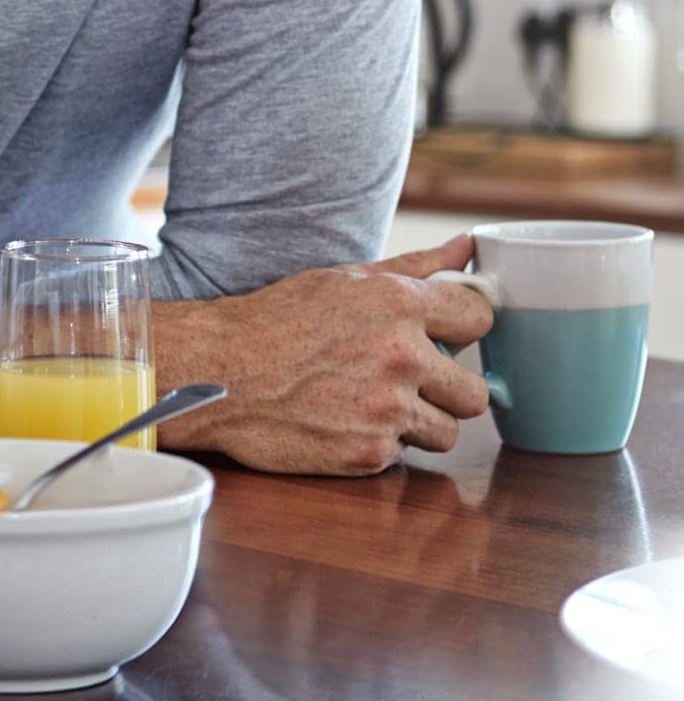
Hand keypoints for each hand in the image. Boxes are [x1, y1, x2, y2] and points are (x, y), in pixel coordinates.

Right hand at [156, 234, 493, 474]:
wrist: (219, 370)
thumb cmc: (278, 319)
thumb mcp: (344, 280)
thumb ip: (416, 266)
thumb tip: (468, 246)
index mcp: (398, 303)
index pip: (480, 318)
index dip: (461, 329)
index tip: (441, 336)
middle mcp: (402, 355)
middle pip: (475, 391)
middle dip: (445, 388)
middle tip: (403, 380)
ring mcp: (388, 408)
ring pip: (448, 431)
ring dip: (418, 422)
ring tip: (371, 403)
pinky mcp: (370, 452)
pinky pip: (403, 454)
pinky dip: (378, 442)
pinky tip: (343, 420)